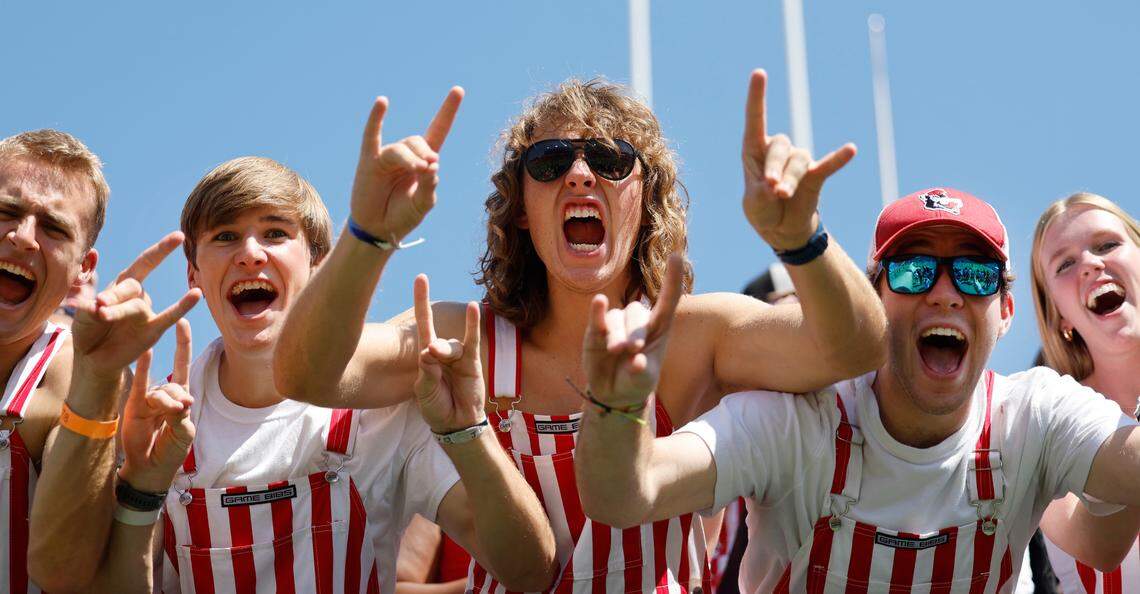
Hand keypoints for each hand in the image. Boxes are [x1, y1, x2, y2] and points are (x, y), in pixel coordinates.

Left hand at [71, 232, 201, 380]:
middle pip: (132, 287)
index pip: (144, 263)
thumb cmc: (88, 332)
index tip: (179, 237)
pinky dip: (183, 305)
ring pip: (137, 306)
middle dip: (114, 295)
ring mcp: (147, 314)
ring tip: (102, 316)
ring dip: (119, 311)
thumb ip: (91, 307)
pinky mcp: (153, 331)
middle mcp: (138, 296)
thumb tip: (99, 304)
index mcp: (122, 285)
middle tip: (98, 306)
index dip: (161, 250)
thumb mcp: (83, 316)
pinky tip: (196, 294)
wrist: (92, 359)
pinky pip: (170, 317)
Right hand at [118, 319, 194, 492]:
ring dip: (166, 403)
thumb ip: (182, 417)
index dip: (183, 345)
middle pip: (173, 385)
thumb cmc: (171, 450)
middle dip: (177, 398)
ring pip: (159, 393)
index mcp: (180, 397)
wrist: (150, 468)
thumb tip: (180, 403)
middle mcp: (164, 394)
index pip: (183, 366)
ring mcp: (148, 400)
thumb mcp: (183, 434)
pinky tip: (145, 353)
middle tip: (179, 411)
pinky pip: (140, 386)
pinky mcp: (135, 407)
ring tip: (170, 415)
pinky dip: (143, 370)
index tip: (183, 322)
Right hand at [349, 87, 464, 242]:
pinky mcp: (369, 162)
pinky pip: (371, 136)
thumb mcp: (423, 203)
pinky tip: (382, 102)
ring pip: (401, 148)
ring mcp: (386, 157)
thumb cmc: (403, 215)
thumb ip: (429, 185)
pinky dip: (376, 119)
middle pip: (419, 141)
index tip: (458, 90)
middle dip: (424, 153)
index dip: (447, 111)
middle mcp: (406, 155)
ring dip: (411, 158)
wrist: (380, 230)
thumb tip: (430, 164)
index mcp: (424, 161)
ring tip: (418, 170)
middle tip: (426, 168)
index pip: (438, 130)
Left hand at [411, 275, 484, 433]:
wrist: (456, 423)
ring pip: (451, 346)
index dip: (421, 301)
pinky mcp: (472, 362)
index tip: (420, 278)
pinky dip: (473, 325)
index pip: (422, 324)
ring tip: (441, 360)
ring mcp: (458, 356)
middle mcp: (441, 352)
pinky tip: (474, 308)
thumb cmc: (436, 406)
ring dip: (447, 352)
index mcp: (425, 357)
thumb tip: (429, 350)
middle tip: (432, 355)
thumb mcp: (424, 391)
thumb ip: (426, 371)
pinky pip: (473, 340)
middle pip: (435, 339)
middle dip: (435, 349)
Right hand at [583, 254, 682, 407]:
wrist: (613, 393)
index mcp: (659, 328)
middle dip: (635, 330)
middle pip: (637, 313)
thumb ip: (642, 373)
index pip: (668, 300)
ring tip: (615, 351)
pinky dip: (597, 312)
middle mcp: (637, 322)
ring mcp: (616, 324)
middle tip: (632, 349)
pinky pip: (597, 318)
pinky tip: (598, 303)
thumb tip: (636, 362)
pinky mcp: (596, 331)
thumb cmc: (636, 381)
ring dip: (617, 334)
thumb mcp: (644, 382)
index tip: (676, 256)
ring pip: (617, 318)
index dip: (672, 279)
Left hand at [741, 69, 855, 250]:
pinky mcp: (815, 174)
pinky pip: (828, 164)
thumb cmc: (762, 211)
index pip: (755, 118)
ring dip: (791, 179)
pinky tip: (851, 150)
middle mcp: (777, 150)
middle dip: (774, 168)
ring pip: (798, 161)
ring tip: (783, 195)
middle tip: (772, 189)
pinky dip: (838, 159)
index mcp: (753, 150)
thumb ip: (760, 195)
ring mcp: (798, 161)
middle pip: (779, 147)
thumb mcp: (753, 205)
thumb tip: (775, 186)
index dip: (757, 96)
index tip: (759, 73)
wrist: (782, 229)